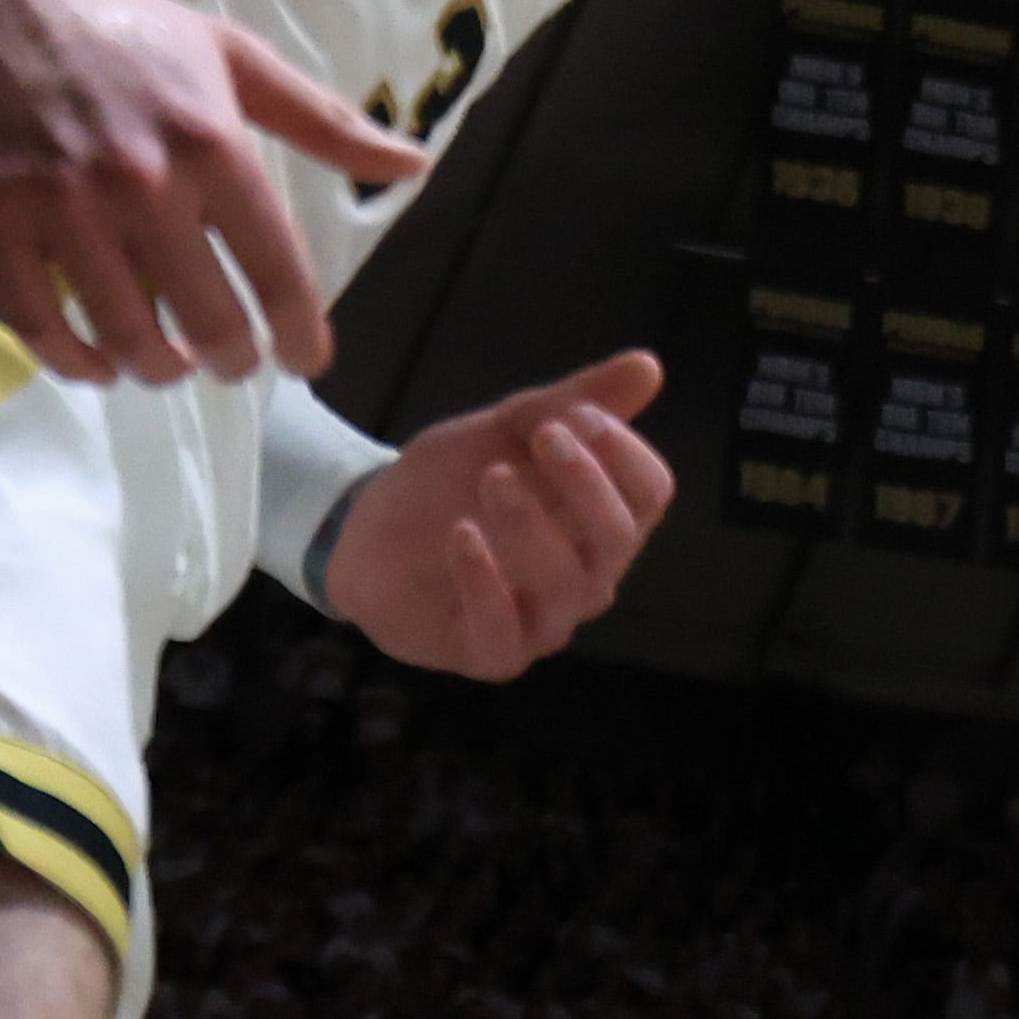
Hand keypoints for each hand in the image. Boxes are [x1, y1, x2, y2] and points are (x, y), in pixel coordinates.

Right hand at [0, 0, 416, 383]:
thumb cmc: (121, 25)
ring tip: (163, 366)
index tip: (306, 362)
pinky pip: (35, 321)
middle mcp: (142, 180)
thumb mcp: (233, 55)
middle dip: (228, 360)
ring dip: (153, 369)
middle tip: (229, 365)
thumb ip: (323, 121)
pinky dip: (70, 361)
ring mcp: (59, 203)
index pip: (277, 268)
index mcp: (212, 142)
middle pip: (205, 318)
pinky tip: (93, 363)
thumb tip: (415, 165)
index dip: (300, 332)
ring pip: (122, 333)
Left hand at [322, 357, 676, 681]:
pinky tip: (460, 536)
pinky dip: (485, 581)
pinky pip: (504, 632)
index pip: (649, 493)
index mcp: (601, 521)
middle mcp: (587, 577)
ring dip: (531, 523)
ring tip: (490, 478)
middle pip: (616, 537)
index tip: (575, 414)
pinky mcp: (490, 653)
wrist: (369, 526)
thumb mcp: (506, 430)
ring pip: (566, 583)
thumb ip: (573, 402)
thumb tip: (649, 365)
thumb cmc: (452, 482)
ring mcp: (542, 621)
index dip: (621, 451)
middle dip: (584, 482)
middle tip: (542, 436)